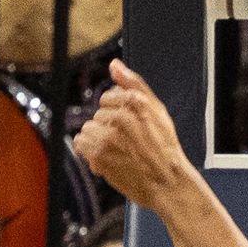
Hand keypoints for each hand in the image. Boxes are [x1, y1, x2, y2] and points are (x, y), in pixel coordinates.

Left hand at [73, 61, 194, 210]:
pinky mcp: (98, 155)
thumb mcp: (158, 110)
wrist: (167, 182)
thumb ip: (134, 84)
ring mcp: (108, 136)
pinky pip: (81, 143)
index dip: (117, 111)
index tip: (129, 125)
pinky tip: (107, 156)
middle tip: (127, 141)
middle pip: (98, 113)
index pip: (108, 97)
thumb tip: (115, 65)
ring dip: (98, 138)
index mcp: (136, 102)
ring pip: (88, 128)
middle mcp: (120, 117)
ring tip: (117, 150)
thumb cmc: (165, 148)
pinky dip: (90, 151)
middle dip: (108, 126)